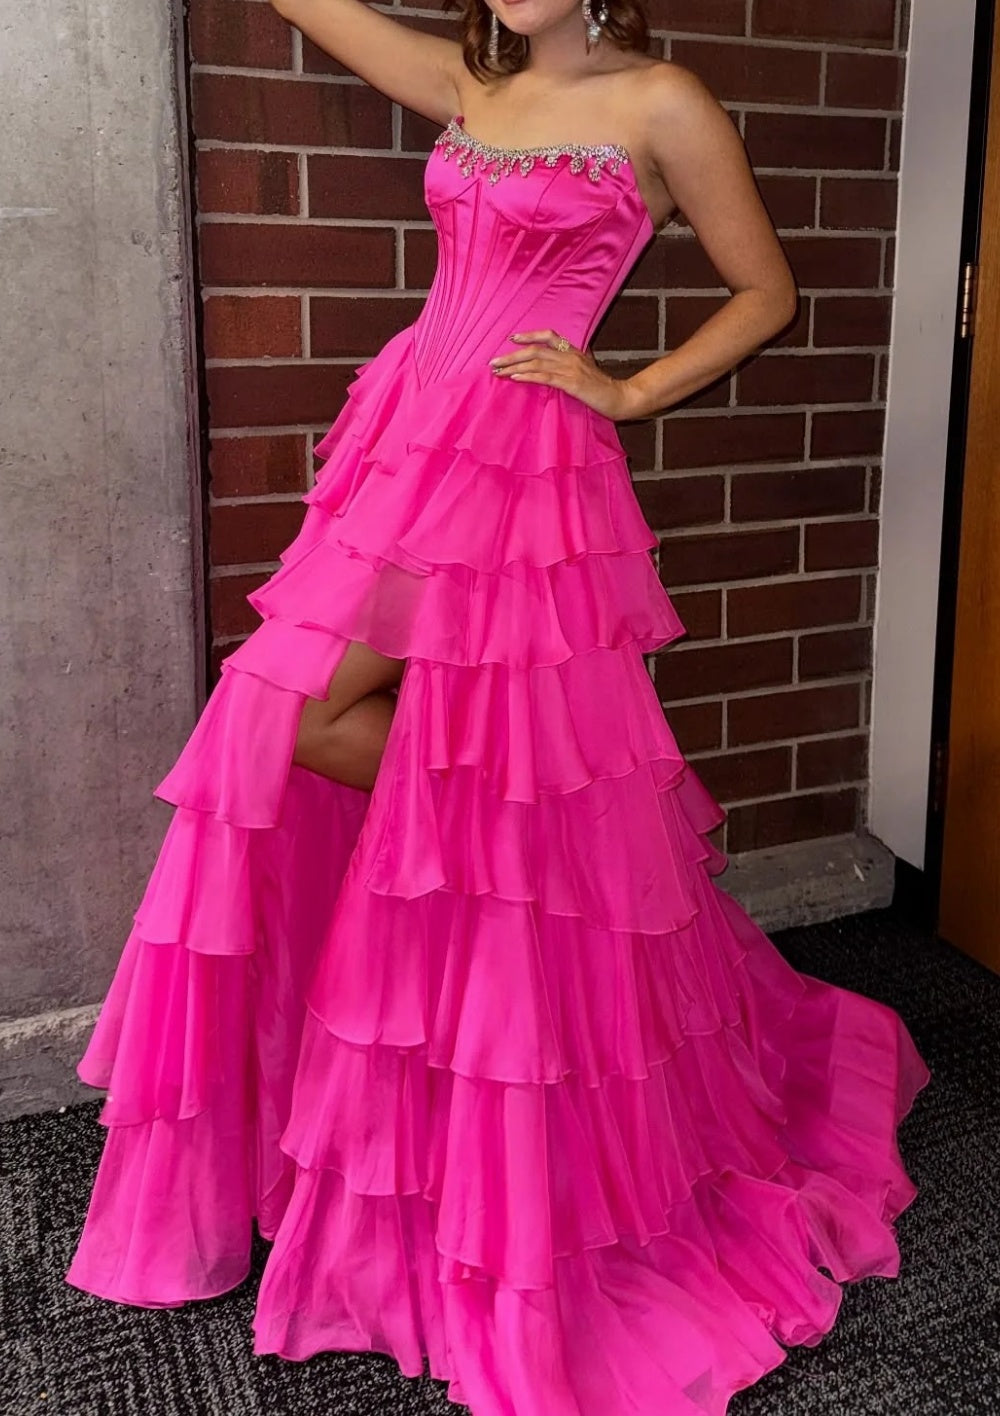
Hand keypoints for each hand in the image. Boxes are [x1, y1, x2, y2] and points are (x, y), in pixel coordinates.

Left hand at [489, 330, 647, 420]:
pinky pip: (545, 376)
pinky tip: (515, 377)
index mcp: (574, 351)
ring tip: (497, 371)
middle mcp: (570, 356)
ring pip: (536, 362)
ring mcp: (571, 368)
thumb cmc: (602, 389)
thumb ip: (572, 365)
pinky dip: (528, 375)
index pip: (549, 335)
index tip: (512, 339)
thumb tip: (554, 368)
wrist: (620, 397)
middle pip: (536, 349)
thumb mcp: (586, 371)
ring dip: (514, 366)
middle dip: (512, 355)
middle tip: (493, 362)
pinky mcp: (571, 383)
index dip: (529, 335)